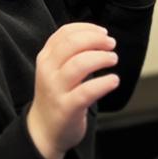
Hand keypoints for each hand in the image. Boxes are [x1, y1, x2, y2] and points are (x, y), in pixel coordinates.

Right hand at [27, 23, 118, 158]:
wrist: (44, 130)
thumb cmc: (57, 95)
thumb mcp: (56, 69)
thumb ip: (71, 52)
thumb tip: (100, 37)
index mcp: (46, 58)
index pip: (65, 33)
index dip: (87, 28)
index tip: (103, 32)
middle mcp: (48, 71)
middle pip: (71, 44)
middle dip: (95, 40)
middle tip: (111, 45)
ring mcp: (56, 90)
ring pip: (79, 64)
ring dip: (101, 58)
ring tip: (113, 59)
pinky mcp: (66, 108)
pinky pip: (86, 91)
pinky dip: (103, 83)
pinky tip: (114, 80)